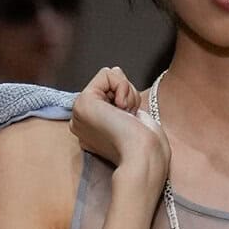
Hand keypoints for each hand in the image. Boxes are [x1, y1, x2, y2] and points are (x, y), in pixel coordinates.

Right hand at [70, 66, 167, 191]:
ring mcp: (79, 114)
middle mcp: (82, 122)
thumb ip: (120, 95)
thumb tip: (114, 71)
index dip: (128, 99)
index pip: (111, 92)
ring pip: (108, 76)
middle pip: (110, 83)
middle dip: (127, 93)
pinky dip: (123, 86)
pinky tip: (122, 109)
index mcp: (93, 128)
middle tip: (130, 117)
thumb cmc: (148, 144)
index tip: (132, 120)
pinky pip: (107, 73)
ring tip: (126, 115)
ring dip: (127, 92)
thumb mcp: (134, 114)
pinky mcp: (82, 103)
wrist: (146, 157)